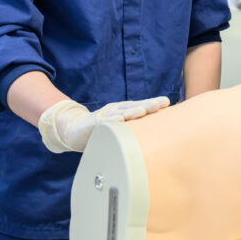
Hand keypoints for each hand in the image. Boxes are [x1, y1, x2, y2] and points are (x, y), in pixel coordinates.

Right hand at [38, 96, 169, 152]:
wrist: (73, 131)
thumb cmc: (100, 130)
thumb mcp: (119, 128)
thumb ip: (132, 130)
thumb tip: (153, 137)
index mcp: (123, 111)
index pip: (141, 106)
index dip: (153, 104)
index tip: (167, 103)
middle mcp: (116, 110)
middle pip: (134, 106)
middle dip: (148, 105)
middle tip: (161, 104)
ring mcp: (105, 116)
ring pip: (121, 112)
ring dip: (132, 111)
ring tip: (144, 110)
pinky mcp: (94, 124)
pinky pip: (104, 122)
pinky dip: (112, 121)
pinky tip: (120, 120)